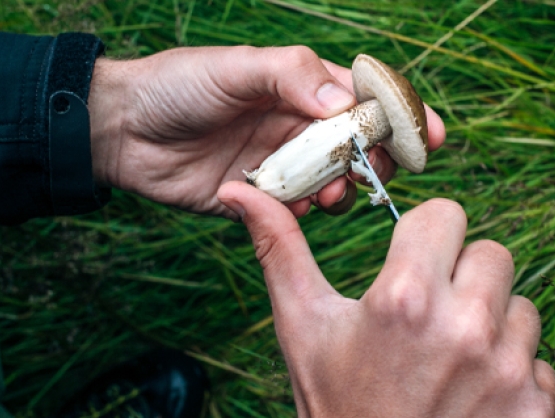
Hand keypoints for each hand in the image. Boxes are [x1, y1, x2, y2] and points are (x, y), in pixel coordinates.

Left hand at [88, 46, 445, 219]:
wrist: (124, 132)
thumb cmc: (178, 85)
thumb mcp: (236, 67)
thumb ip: (292, 76)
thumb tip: (347, 102)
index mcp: (302, 88)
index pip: (366, 100)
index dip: (401, 117)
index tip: (430, 137)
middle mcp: (300, 127)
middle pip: (360, 147)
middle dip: (375, 161)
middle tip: (372, 172)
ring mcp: (284, 165)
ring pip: (335, 183)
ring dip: (342, 190)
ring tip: (329, 192)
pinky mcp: (263, 199)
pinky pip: (298, 212)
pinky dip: (304, 213)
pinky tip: (291, 208)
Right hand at [216, 181, 554, 417]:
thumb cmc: (332, 407)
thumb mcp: (302, 325)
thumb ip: (280, 248)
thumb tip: (239, 190)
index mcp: (404, 298)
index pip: (447, 215)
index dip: (426, 239)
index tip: (413, 265)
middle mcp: (463, 328)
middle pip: (491, 254)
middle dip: (462, 277)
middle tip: (431, 319)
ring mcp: (507, 371)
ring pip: (520, 307)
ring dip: (491, 327)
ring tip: (450, 363)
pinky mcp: (534, 410)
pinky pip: (540, 361)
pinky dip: (514, 376)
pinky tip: (474, 398)